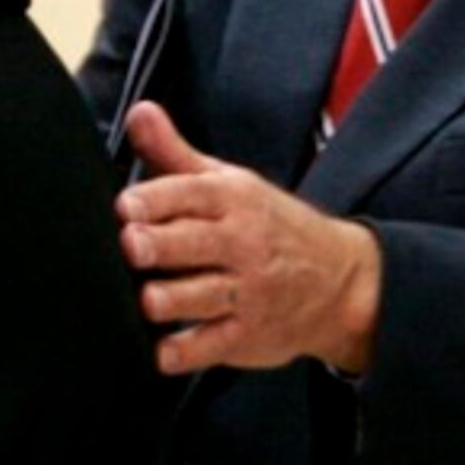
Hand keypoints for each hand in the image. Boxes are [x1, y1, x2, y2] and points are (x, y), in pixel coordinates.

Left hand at [117, 102, 381, 375]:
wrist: (339, 279)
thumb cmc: (266, 224)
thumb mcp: (228, 182)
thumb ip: (174, 153)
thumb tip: (139, 111)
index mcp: (232, 199)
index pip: (192, 193)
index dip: (156, 199)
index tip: (125, 206)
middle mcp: (241, 243)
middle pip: (195, 243)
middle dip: (161, 246)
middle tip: (133, 247)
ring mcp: (246, 291)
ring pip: (202, 296)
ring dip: (170, 300)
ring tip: (148, 299)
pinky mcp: (247, 336)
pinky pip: (213, 347)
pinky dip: (185, 352)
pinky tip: (162, 351)